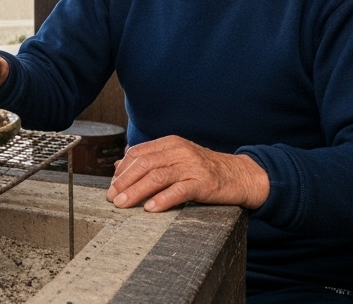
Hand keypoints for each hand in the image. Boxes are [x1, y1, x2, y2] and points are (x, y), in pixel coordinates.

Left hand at [106, 135, 269, 211]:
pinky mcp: (203, 182)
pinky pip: (179, 190)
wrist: (240, 175)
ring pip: (157, 176)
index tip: (111, 185)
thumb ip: (151, 160)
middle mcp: (179, 151)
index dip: (122, 170)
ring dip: (136, 191)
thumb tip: (119, 165)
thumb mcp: (177, 159)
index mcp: (170, 143)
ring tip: (123, 203)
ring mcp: (191, 166)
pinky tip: (151, 208)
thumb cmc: (205, 170)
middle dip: (124, 181)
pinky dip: (163, 199)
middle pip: (144, 164)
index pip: (138, 153)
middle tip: (111, 197)